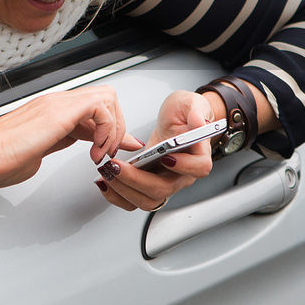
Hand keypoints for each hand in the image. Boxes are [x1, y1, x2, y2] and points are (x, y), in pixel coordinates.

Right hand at [0, 86, 142, 187]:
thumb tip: (45, 154)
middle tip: (109, 153)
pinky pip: (102, 106)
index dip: (109, 131)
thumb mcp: (32, 156)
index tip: (117, 149)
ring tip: (101, 153)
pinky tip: (95, 150)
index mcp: (49, 113)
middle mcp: (55, 103)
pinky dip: (106, 129)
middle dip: (116, 127)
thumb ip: (46, 149)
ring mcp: (58, 103)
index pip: (92, 112)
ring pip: (107, 97)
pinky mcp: (61, 110)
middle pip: (105, 98)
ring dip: (113, 127)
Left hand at [96, 90, 215, 211]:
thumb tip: (199, 124)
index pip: (199, 168)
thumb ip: (196, 112)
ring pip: (147, 200)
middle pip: (163, 189)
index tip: (165, 156)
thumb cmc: (183, 114)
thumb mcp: (191, 104)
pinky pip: (134, 199)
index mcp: (197, 155)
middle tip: (116, 166)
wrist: (173, 121)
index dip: (184, 166)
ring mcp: (164, 182)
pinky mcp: (148, 184)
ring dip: (123, 190)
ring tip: (106, 172)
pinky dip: (117, 194)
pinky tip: (104, 181)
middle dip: (136, 180)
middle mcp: (181, 174)